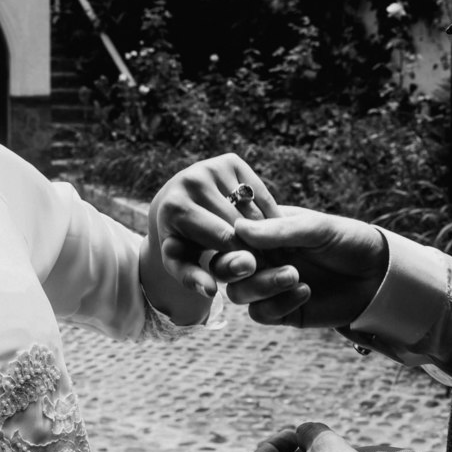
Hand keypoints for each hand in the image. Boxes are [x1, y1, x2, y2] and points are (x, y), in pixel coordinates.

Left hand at [149, 153, 296, 297]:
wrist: (175, 204)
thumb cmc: (180, 241)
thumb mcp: (181, 263)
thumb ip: (193, 279)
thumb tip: (211, 291)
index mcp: (177, 206)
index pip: (225, 238)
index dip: (247, 258)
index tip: (260, 274)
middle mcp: (193, 180)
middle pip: (241, 221)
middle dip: (258, 245)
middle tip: (272, 264)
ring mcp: (212, 166)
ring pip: (254, 207)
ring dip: (269, 231)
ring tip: (275, 252)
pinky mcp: (230, 160)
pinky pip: (260, 192)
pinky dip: (270, 214)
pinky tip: (275, 232)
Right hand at [227, 208, 387, 327]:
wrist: (380, 275)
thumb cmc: (349, 240)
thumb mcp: (316, 228)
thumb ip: (278, 231)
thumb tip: (237, 228)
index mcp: (265, 230)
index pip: (230, 234)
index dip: (227, 239)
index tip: (237, 240)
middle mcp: (262, 258)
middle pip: (224, 266)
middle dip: (231, 266)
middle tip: (249, 264)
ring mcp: (270, 285)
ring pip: (239, 293)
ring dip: (261, 285)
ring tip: (294, 275)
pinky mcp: (284, 311)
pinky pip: (262, 314)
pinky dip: (278, 304)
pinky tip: (305, 291)